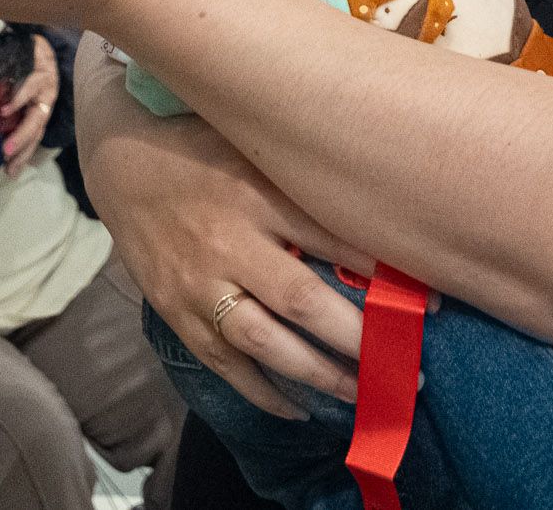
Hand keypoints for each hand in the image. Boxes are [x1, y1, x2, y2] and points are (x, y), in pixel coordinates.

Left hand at [0, 32, 60, 175]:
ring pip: (37, 133)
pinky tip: (12, 168)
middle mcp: (45, 94)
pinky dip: (24, 154)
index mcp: (38, 74)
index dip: (18, 99)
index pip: (30, 87)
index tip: (2, 111)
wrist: (47, 54)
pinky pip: (34, 139)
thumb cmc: (24, 53)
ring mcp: (45, 109)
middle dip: (21, 136)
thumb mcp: (4, 51)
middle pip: (36, 118)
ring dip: (23, 152)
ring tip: (9, 169)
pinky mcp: (41, 120)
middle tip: (5, 151)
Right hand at [76, 47, 374, 418]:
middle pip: (303, 301)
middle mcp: (229, 240)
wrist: (118, 158)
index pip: (332, 238)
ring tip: (365, 393)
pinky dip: (263, 392)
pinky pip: (224, 363)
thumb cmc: (202, 145)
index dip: (385, 272)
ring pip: (266, 343)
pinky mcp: (176, 310)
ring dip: (321, 375)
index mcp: (256, 191)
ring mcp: (199, 282)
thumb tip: (377, 207)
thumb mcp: (254, 143)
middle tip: (410, 365)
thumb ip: (304, 177)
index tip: (434, 299)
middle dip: (360, 340)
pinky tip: (299, 408)